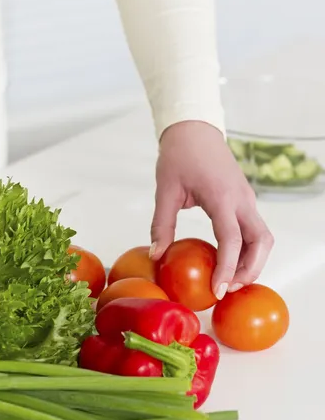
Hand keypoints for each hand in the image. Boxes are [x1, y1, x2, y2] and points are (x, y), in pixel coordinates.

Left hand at [149, 121, 273, 298]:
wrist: (194, 129)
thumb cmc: (178, 155)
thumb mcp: (165, 190)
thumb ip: (162, 225)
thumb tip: (157, 256)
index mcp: (221, 197)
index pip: (232, 240)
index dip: (228, 268)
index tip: (218, 290)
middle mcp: (241, 199)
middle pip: (261, 242)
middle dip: (250, 269)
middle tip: (228, 289)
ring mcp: (247, 198)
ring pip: (263, 236)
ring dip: (254, 261)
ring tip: (231, 280)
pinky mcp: (245, 198)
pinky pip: (255, 229)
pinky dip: (249, 249)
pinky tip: (231, 260)